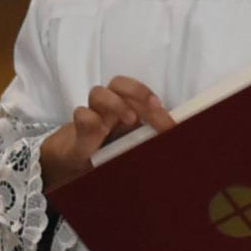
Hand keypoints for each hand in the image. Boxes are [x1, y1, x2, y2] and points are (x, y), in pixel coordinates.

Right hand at [38, 76, 174, 190]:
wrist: (72, 167)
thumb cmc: (105, 155)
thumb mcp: (132, 148)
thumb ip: (149, 139)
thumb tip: (179, 138)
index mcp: (123, 110)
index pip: (137, 93)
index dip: (154, 100)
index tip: (170, 121)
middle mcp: (106, 109)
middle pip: (118, 83)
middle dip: (138, 91)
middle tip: (154, 107)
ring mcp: (91, 118)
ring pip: (98, 93)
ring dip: (116, 103)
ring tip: (130, 119)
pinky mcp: (76, 133)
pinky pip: (81, 115)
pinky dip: (90, 119)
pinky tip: (101, 130)